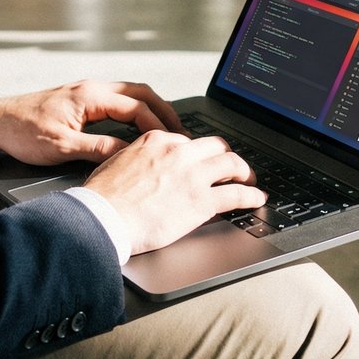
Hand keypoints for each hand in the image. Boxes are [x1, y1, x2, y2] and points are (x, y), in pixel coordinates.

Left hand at [0, 80, 182, 166]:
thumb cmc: (23, 132)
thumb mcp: (63, 147)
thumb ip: (99, 150)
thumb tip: (129, 155)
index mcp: (91, 96)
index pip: (137, 108)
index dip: (158, 126)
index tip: (174, 143)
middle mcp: (92, 88)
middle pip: (141, 93)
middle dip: (164, 111)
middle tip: (182, 132)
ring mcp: (87, 92)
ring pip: (130, 95)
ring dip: (151, 110)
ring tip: (167, 130)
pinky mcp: (81, 99)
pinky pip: (117, 101)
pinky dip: (135, 112)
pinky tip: (139, 128)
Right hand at [83, 131, 266, 254]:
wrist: (102, 217)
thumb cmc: (103, 197)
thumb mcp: (118, 162)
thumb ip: (139, 159)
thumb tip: (145, 168)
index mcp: (157, 141)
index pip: (188, 141)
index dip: (199, 153)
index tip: (203, 161)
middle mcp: (179, 152)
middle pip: (216, 146)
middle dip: (227, 156)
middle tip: (232, 167)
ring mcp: (193, 175)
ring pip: (232, 164)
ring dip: (245, 172)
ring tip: (250, 181)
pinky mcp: (202, 201)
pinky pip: (236, 194)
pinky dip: (251, 196)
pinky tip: (256, 199)